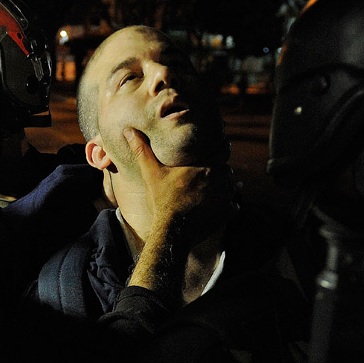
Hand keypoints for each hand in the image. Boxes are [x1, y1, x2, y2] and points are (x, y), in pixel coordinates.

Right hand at [123, 127, 234, 298]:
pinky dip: (227, 206)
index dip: (219, 148)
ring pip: (230, 186)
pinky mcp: (227, 212)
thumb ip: (142, 150)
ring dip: (224, 187)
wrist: (173, 231)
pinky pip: (234, 205)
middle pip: (226, 168)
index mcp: (205, 165)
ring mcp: (225, 197)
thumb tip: (129, 131)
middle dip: (219, 170)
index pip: (222, 150)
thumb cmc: (162, 200)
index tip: (215, 148)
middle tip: (208, 173)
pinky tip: (216, 206)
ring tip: (212, 189)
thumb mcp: (151, 173)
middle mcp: (220, 179)